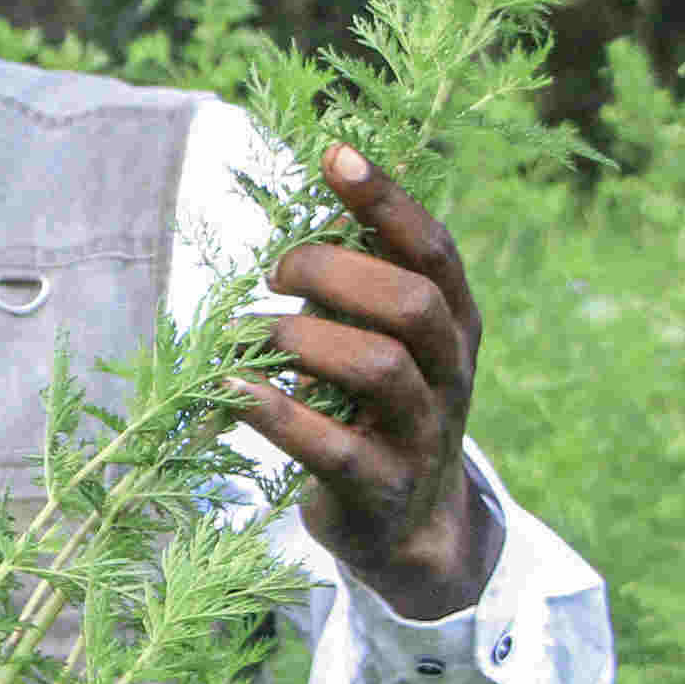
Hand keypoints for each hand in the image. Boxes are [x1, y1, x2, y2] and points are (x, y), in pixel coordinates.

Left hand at [235, 145, 502, 622]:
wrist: (410, 528)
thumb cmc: (377, 408)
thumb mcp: (384, 339)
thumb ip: (357, 284)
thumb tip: (300, 210)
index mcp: (453, 322)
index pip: (433, 248)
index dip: (386, 199)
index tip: (334, 154)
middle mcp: (449, 374)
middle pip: (412, 302)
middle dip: (336, 271)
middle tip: (277, 273)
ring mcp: (421, 435)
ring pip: (379, 367)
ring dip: (304, 338)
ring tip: (254, 334)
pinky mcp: (380, 489)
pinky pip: (332, 448)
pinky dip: (276, 413)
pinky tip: (231, 388)